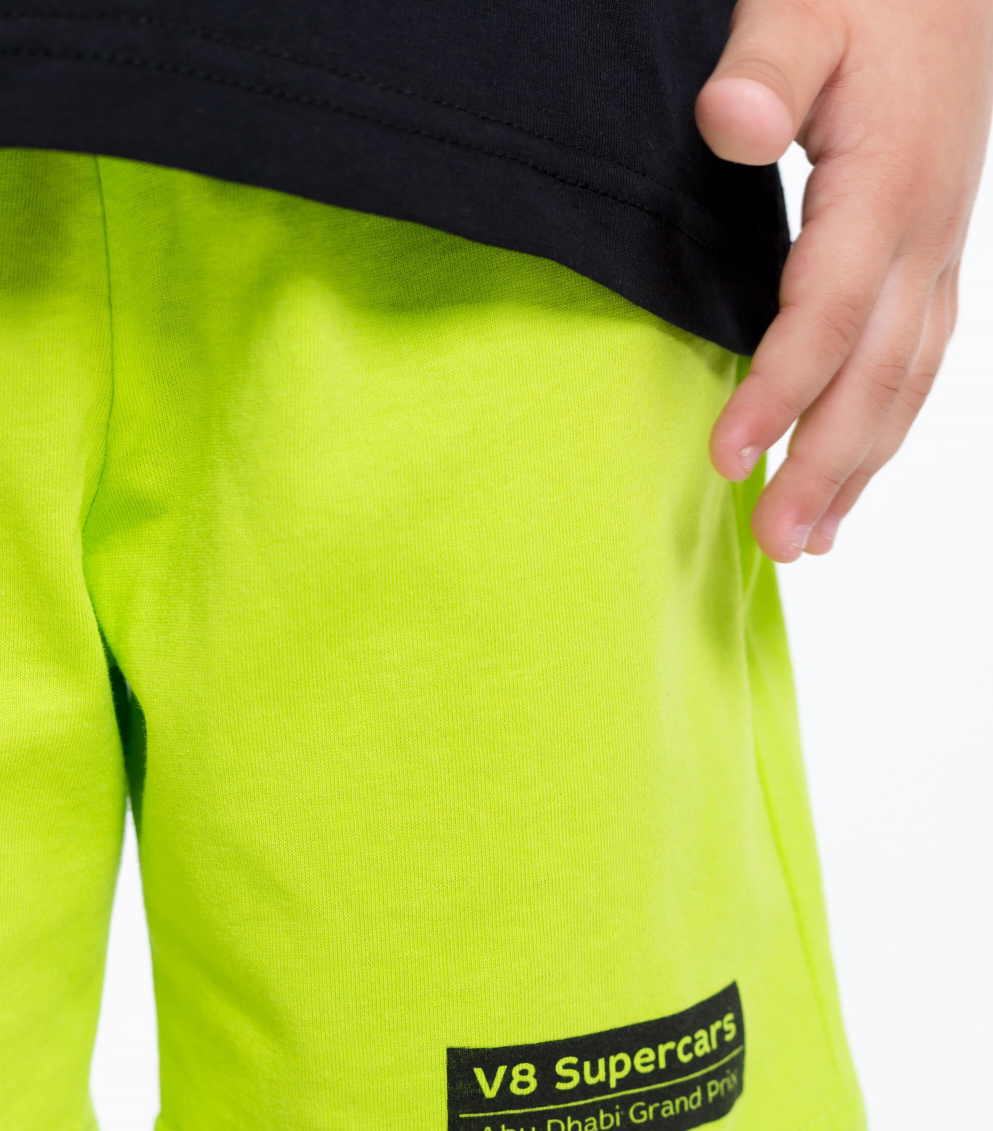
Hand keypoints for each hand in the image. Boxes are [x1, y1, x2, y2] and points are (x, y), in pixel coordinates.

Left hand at [696, 0, 992, 559]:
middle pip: (876, 374)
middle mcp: (926, 236)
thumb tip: (734, 124)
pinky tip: (851, 477)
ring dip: (859, 468)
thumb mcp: (804, 5)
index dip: (780, 389)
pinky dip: (885, 431)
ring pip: (906, 383)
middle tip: (776, 542)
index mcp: (889, 186)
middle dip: (826, 466)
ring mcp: (939, 254)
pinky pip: (919, 365)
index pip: (829, 312)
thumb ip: (766, 64)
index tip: (726, 454)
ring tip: (810, 540)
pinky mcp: (935, 262)